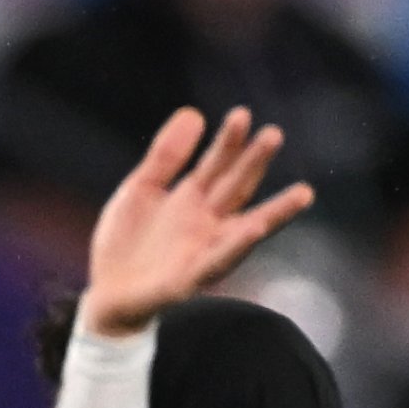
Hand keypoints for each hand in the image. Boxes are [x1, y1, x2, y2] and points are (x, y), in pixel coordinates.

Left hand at [81, 108, 314, 339]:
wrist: (103, 295)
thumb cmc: (125, 242)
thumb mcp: (140, 189)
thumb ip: (166, 156)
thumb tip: (195, 112)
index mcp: (193, 197)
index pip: (217, 164)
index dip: (229, 141)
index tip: (242, 114)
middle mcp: (206, 222)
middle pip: (236, 188)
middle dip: (254, 163)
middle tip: (273, 134)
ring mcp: (203, 251)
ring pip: (245, 228)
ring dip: (274, 213)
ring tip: (304, 193)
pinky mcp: (190, 280)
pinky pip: (217, 262)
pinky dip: (236, 246)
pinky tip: (253, 229)